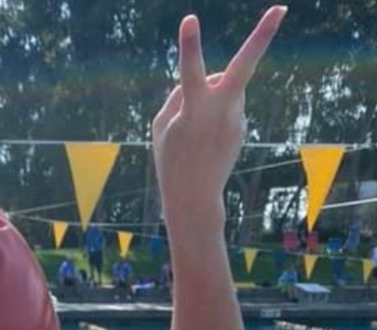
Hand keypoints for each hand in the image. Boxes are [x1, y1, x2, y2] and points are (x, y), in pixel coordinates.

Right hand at [153, 6, 286, 220]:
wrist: (194, 198)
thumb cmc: (170, 160)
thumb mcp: (163, 126)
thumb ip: (180, 95)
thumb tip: (208, 77)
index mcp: (193, 110)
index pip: (191, 72)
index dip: (190, 46)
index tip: (189, 18)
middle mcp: (220, 112)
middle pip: (243, 68)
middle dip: (261, 37)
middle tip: (281, 8)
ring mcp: (235, 119)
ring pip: (223, 88)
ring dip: (209, 97)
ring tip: (195, 133)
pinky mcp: (241, 127)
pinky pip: (225, 107)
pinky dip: (212, 117)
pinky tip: (205, 142)